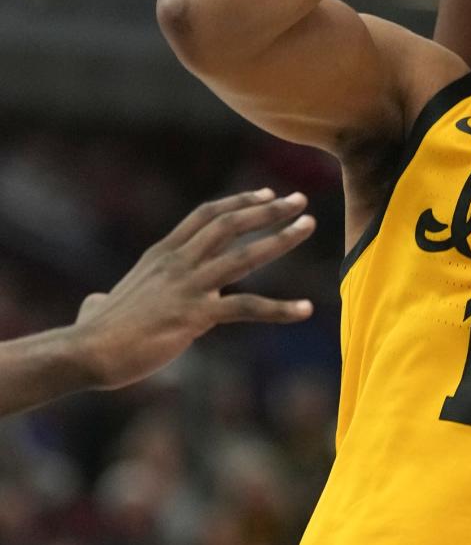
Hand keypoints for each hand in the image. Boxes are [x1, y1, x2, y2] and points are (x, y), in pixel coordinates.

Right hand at [74, 190, 314, 388]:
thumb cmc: (93, 332)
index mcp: (162, 254)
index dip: (239, 202)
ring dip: (281, 238)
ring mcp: (188, 286)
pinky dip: (279, 308)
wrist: (87, 351)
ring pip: (245, 255)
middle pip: (230, 223)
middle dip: (269, 209)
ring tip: (308, 226)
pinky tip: (305, 310)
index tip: (266, 194)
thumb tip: (97, 303)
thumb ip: (105, 298)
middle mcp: (178, 262)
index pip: (206, 215)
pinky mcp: (196, 315)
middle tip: (301, 201)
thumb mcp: (102, 303)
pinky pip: (246, 307)